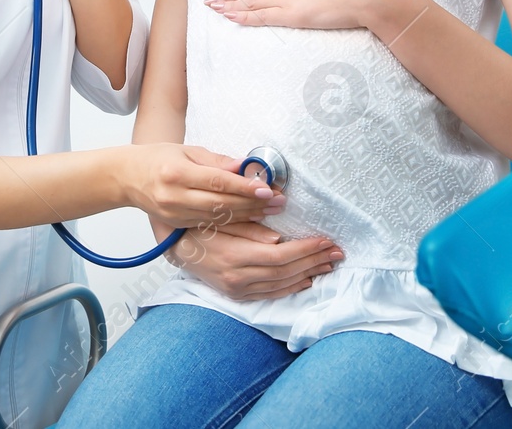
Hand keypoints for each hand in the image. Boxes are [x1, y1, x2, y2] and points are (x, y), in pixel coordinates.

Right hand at [119, 144, 285, 229]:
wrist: (128, 177)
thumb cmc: (158, 158)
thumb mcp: (187, 151)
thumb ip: (217, 161)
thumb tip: (246, 166)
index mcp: (176, 173)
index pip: (217, 182)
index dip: (244, 187)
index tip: (267, 189)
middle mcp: (174, 196)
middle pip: (220, 203)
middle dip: (252, 204)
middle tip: (278, 202)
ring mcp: (174, 214)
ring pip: (218, 218)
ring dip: (247, 216)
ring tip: (270, 212)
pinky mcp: (176, 225)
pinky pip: (210, 226)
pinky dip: (232, 224)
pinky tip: (250, 221)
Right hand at [165, 220, 342, 300]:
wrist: (174, 245)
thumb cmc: (198, 224)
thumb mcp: (220, 218)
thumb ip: (248, 226)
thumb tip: (278, 235)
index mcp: (233, 256)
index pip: (279, 256)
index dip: (306, 249)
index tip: (326, 240)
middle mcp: (237, 278)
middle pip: (285, 272)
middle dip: (314, 261)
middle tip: (337, 252)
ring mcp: (237, 289)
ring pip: (281, 285)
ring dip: (308, 274)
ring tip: (328, 264)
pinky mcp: (237, 294)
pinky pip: (270, 294)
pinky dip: (291, 287)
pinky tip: (306, 279)